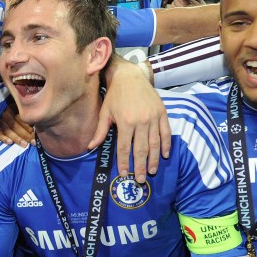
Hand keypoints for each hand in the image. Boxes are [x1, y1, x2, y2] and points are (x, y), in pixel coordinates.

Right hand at [0, 101, 33, 147]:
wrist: (4, 113)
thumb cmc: (20, 113)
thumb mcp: (23, 111)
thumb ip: (29, 116)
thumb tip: (38, 124)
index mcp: (13, 106)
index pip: (20, 117)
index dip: (27, 126)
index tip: (34, 133)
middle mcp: (5, 112)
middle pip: (14, 124)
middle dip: (24, 134)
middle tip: (32, 142)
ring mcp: (0, 120)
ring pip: (7, 130)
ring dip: (16, 138)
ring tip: (24, 144)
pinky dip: (4, 138)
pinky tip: (10, 142)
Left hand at [93, 57, 170, 182]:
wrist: (130, 76)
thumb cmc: (115, 95)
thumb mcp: (105, 112)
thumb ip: (100, 131)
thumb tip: (90, 147)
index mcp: (125, 122)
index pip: (125, 148)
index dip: (124, 163)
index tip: (124, 174)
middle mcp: (141, 121)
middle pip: (141, 149)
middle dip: (141, 166)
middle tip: (141, 180)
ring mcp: (153, 117)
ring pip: (155, 143)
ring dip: (154, 159)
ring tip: (153, 171)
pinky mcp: (162, 113)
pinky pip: (166, 132)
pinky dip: (166, 145)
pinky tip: (164, 155)